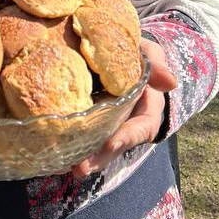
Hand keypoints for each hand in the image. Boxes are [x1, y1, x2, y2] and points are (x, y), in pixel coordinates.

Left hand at [71, 38, 177, 177]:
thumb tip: (171, 82)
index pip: (142, 127)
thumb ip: (156, 66)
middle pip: (114, 146)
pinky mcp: (85, 123)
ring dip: (81, 158)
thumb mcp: (149, 55)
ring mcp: (105, 126)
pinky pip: (78, 136)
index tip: (112, 142)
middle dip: (99, 158)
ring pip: (95, 147)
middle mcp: (126, 123)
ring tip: (64, 167)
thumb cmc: (136, 54)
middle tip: (80, 167)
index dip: (128, 136)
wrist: (115, 52)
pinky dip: (65, 146)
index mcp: (146, 109)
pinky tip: (47, 155)